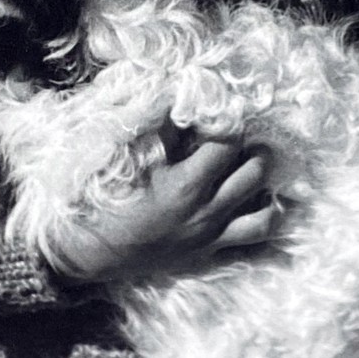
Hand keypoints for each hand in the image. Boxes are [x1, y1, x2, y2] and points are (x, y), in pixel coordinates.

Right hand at [52, 125, 275, 283]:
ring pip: (264, 219)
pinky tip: (261, 210)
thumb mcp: (128, 158)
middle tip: (251, 138)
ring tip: (259, 174)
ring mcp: (210, 239)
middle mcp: (206, 214)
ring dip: (268, 193)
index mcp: (186, 186)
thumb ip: (159, 129)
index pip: (227, 144)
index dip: (231, 123)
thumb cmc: (105, 201)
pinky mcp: (206, 258)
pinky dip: (259, 228)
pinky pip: (248, 249)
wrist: (90, 253)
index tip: (227, 111)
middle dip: (258, 151)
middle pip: (254, 176)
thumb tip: (180, 99)